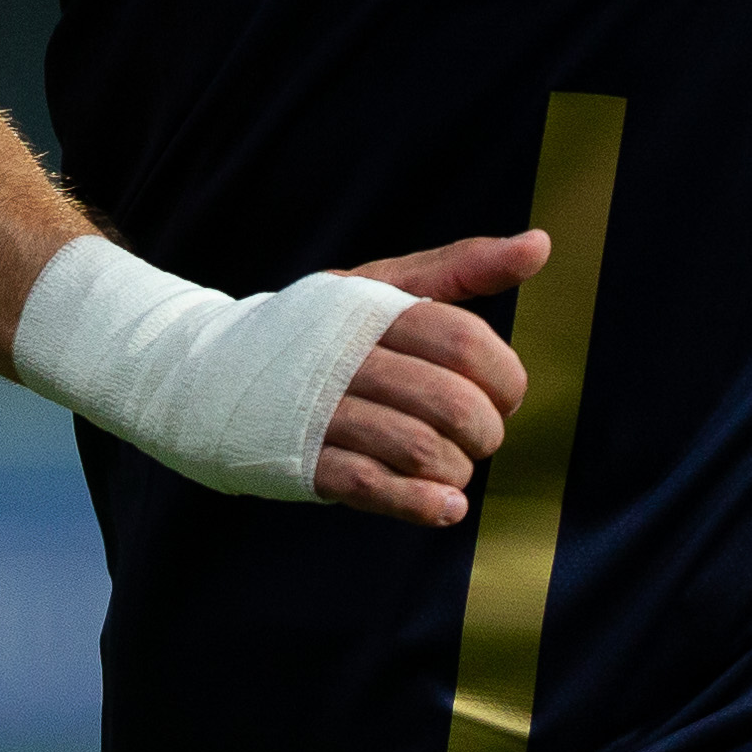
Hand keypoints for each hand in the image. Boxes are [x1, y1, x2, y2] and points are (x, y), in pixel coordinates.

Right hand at [312, 230, 549, 526]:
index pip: (464, 341)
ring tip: (456, 467)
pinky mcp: (304, 460)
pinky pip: (371, 486)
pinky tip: (447, 506)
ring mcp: (322, 410)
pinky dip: (420, 502)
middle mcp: (348, 356)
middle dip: (485, 429)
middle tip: (481, 434)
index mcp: (374, 308)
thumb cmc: (318, 330)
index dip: (503, 375)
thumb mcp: (383, 286)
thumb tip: (540, 245)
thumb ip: (462, 267)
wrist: (211, 370)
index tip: (504, 392)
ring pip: (417, 448)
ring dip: (455, 468)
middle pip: (450, 402)